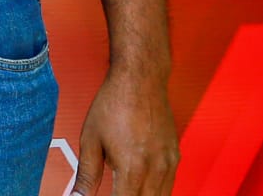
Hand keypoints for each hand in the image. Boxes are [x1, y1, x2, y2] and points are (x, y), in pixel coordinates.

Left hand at [72, 70, 177, 195]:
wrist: (140, 78)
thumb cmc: (114, 103)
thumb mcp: (91, 139)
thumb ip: (87, 174)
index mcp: (133, 168)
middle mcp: (155, 169)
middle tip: (115, 191)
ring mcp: (169, 163)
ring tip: (125, 189)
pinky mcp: (175, 157)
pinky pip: (169, 186)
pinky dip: (156, 192)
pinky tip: (141, 186)